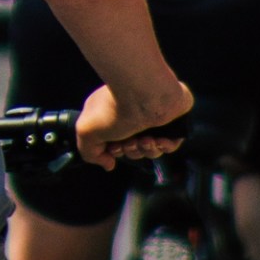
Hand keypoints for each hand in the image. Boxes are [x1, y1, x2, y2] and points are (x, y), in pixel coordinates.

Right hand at [75, 82, 192, 170]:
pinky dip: (165, 146)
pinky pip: (169, 144)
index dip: (113, 151)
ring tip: (146, 139)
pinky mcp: (172, 122)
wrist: (145, 94)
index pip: (112, 142)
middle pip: (132, 148)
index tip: (114, 148)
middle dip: (131, 151)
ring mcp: (152, 119)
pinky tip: (160, 140)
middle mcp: (130, 116)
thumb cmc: (113, 109)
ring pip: (150, 148)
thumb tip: (109, 164)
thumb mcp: (86, 131)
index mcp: (109, 115)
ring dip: (147, 149)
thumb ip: (90, 152)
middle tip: (131, 141)